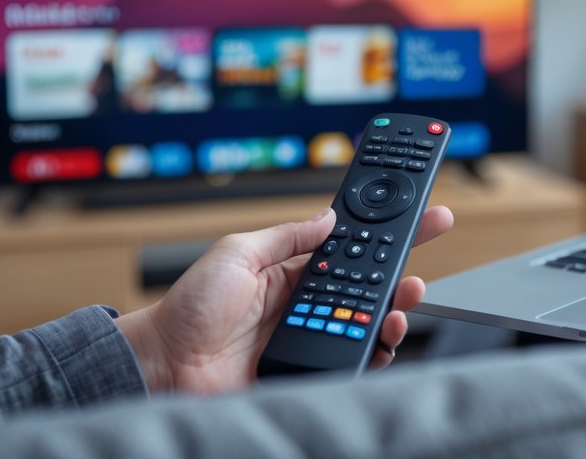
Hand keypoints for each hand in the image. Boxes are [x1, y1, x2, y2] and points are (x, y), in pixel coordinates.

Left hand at [115, 205, 453, 394]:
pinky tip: (383, 337)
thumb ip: (286, 237)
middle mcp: (306, 305)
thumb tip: (326, 217)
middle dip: (401, 272)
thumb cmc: (187, 308)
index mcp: (291, 273)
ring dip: (394, 310)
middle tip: (421, 260)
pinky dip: (376, 350)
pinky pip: (355, 360)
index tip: (419, 216)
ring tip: (404, 298)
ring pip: (369, 324)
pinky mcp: (309, 369)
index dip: (385, 234)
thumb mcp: (236, 253)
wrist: (164, 363)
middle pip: (369, 288)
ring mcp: (311, 338)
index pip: (349, 250)